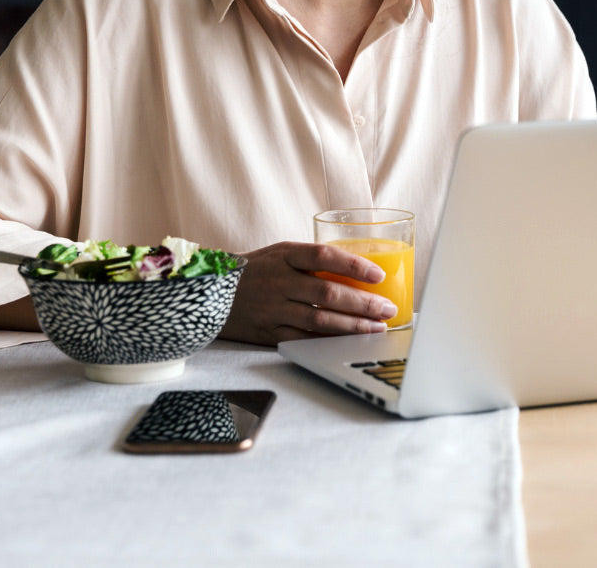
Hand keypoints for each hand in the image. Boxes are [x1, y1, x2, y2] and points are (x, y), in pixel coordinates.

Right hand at [220, 240, 397, 345]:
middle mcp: (279, 281)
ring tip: (376, 329)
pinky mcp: (268, 333)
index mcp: (285, 255)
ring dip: (353, 326)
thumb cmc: (254, 270)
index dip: (354, 265)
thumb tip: (357, 269)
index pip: (325, 256)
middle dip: (363, 303)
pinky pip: (304, 340)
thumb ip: (311, 260)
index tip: (379, 275)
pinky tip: (348, 343)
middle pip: (328, 292)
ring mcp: (273, 309)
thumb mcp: (280, 253)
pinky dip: (328, 343)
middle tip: (387, 309)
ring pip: (320, 320)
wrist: (209, 294)